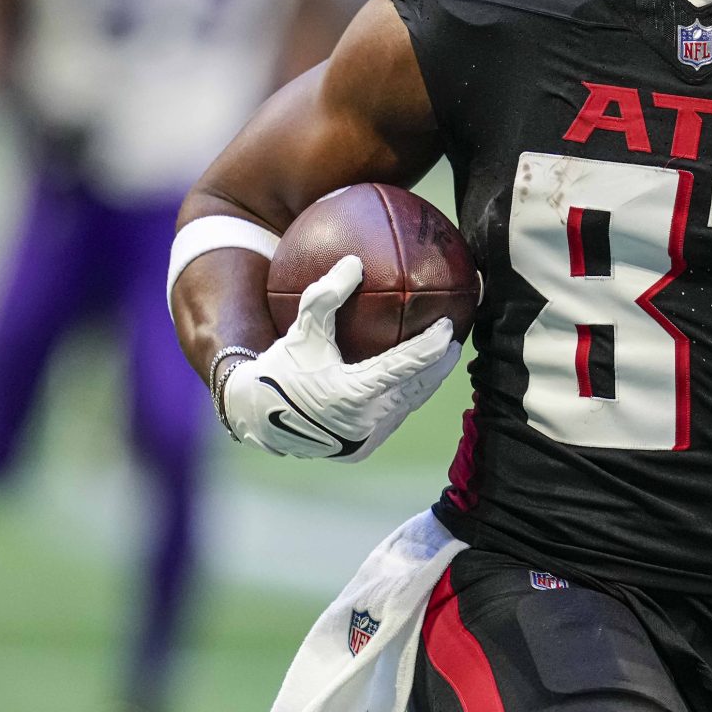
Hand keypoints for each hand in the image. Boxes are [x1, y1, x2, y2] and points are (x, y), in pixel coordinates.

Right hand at [219, 256, 461, 461]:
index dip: (430, 347)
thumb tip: (353, 262)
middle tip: (455, 342)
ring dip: (426, 383)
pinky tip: (414, 382)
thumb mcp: (301, 331)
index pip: (405, 367)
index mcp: (352, 393)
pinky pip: (392, 420)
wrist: (256, 418)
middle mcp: (364, 421)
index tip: (449, 327)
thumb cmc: (281, 368)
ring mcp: (365, 438)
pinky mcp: (361, 449)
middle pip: (417, 390)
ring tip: (442, 360)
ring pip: (407, 407)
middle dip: (440, 366)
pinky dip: (406, 399)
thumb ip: (326, 296)